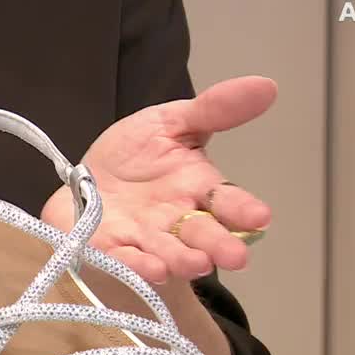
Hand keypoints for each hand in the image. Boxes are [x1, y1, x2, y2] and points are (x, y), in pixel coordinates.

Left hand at [42, 76, 276, 283]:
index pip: (226, 200)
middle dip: (219, 245)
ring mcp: (145, 237)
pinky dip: (138, 265)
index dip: (243, 209)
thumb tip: (266, 85)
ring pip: (169, 252)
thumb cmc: (135, 155)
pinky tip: (152, 269)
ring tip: (197, 264)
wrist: (87, 179)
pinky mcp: (111, 248)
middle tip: (237, 257)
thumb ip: (214, 109)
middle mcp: (176, 219)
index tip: (259, 216)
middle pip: (203, 234)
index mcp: (197, 189)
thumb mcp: (171, 122)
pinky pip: (126, 259)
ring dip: (182, 260)